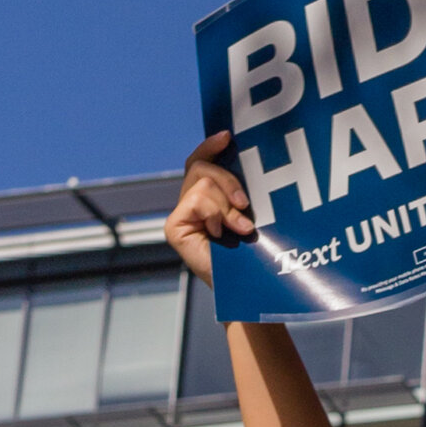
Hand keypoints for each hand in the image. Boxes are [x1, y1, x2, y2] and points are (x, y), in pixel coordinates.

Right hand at [165, 130, 254, 286]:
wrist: (246, 289)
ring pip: (203, 182)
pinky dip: (215, 213)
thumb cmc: (251, 256)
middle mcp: (190, 204)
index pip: (200, 161)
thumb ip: (239, 192)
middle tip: (245, 203)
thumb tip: (245, 160)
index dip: (210, 146)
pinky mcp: (174, 227)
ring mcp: (181, 215)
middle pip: (202, 167)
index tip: (227, 136)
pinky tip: (222, 233)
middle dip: (228, 180)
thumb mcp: (248, 214)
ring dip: (227, 205)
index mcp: (206, 199)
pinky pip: (196, 200)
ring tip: (241, 228)